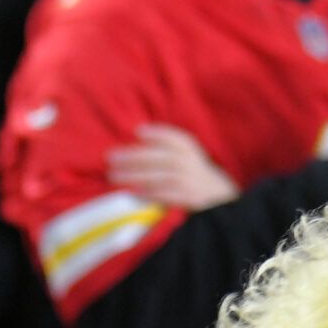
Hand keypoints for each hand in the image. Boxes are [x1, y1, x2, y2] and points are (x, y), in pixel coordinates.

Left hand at [106, 125, 240, 209]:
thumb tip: (138, 130)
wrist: (216, 194)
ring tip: (113, 176)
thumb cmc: (192, 170)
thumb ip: (167, 142)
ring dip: (134, 176)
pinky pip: (165, 195)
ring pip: (158, 176)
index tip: (137, 131)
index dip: (157, 133)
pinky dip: (149, 194)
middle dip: (134, 157)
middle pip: (159, 157)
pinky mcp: (188, 197)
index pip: (175, 138)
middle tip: (111, 158)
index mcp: (189, 148)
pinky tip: (133, 193)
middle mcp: (189, 162)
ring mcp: (188, 180)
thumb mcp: (186, 152)